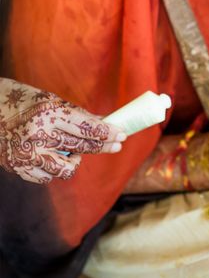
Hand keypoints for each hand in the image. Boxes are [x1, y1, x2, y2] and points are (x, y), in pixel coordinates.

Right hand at [0, 79, 125, 183]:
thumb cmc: (21, 101)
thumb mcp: (49, 100)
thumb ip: (75, 115)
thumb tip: (104, 123)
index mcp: (47, 113)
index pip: (87, 127)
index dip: (108, 132)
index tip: (122, 134)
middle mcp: (38, 134)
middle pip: (81, 146)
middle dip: (103, 145)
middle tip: (117, 144)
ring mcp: (27, 153)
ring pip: (66, 168)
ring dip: (76, 160)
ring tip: (76, 151)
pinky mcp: (17, 166)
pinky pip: (46, 176)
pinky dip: (54, 168)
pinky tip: (55, 157)